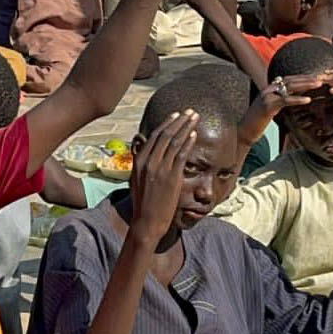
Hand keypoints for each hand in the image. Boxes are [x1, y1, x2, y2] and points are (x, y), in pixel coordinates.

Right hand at [129, 109, 199, 241]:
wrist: (146, 222)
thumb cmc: (144, 203)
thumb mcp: (137, 179)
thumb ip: (142, 164)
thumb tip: (145, 150)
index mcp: (138, 161)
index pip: (154, 136)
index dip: (167, 124)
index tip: (176, 115)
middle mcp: (148, 162)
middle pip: (165, 135)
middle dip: (179, 121)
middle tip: (189, 111)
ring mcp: (159, 168)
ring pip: (174, 142)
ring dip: (186, 127)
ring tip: (195, 117)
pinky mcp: (171, 177)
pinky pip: (181, 155)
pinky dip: (188, 142)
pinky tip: (194, 134)